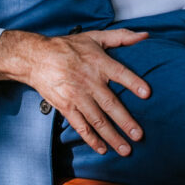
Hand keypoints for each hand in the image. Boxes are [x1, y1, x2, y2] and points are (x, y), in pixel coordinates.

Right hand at [0, 28, 150, 155]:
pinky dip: (91, 139)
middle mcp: (89, 82)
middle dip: (126, 122)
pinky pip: (80, 126)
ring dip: (112, 136)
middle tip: (139, 136)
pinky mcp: (66, 107)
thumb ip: (122, 36)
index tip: (147, 94)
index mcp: (99, 64)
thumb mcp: (96, 36)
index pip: (120, 74)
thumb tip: (145, 35)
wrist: (36, 57)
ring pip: (97, 120)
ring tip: (125, 150)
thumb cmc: (68, 46)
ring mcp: (77, 97)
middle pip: (110, 104)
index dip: (134, 83)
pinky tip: (102, 149)